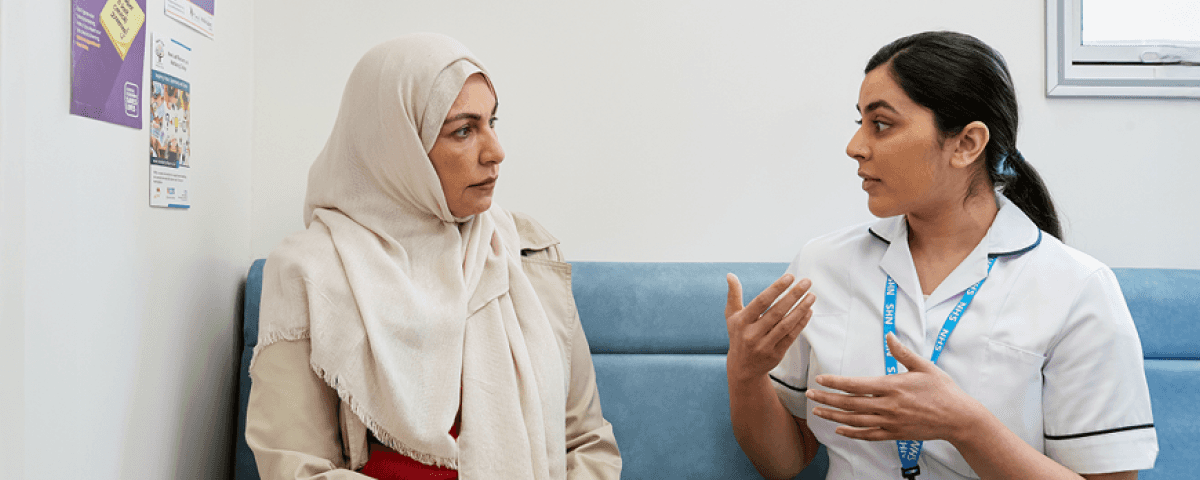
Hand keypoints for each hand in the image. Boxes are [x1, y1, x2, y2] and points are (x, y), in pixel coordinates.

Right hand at [725, 273, 814, 384]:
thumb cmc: (738, 335)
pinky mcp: (776, 354)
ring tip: (812, 295)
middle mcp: (752, 334)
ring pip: (786, 325)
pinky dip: (801, 323)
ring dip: (801, 309)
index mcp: (742, 321)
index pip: (761, 302)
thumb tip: (730, 275)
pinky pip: (791, 336)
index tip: (790, 277)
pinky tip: (809, 311)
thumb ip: (733, 295)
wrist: (742, 368)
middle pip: (776, 312)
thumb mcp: (731, 316)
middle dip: (793, 295)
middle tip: (807, 282)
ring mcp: (764, 345)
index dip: (776, 288)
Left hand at [805, 333, 987, 443]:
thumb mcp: (925, 366)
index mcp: (893, 386)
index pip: (856, 384)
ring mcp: (891, 422)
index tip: (820, 379)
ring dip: (833, 417)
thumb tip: (889, 335)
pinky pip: (869, 435)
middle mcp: (888, 406)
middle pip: (850, 403)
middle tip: (809, 394)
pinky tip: (839, 430)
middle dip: (826, 399)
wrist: (959, 419)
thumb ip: (903, 352)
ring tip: (817, 412)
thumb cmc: (944, 390)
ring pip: (855, 420)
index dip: (836, 382)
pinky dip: (852, 433)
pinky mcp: (895, 434)